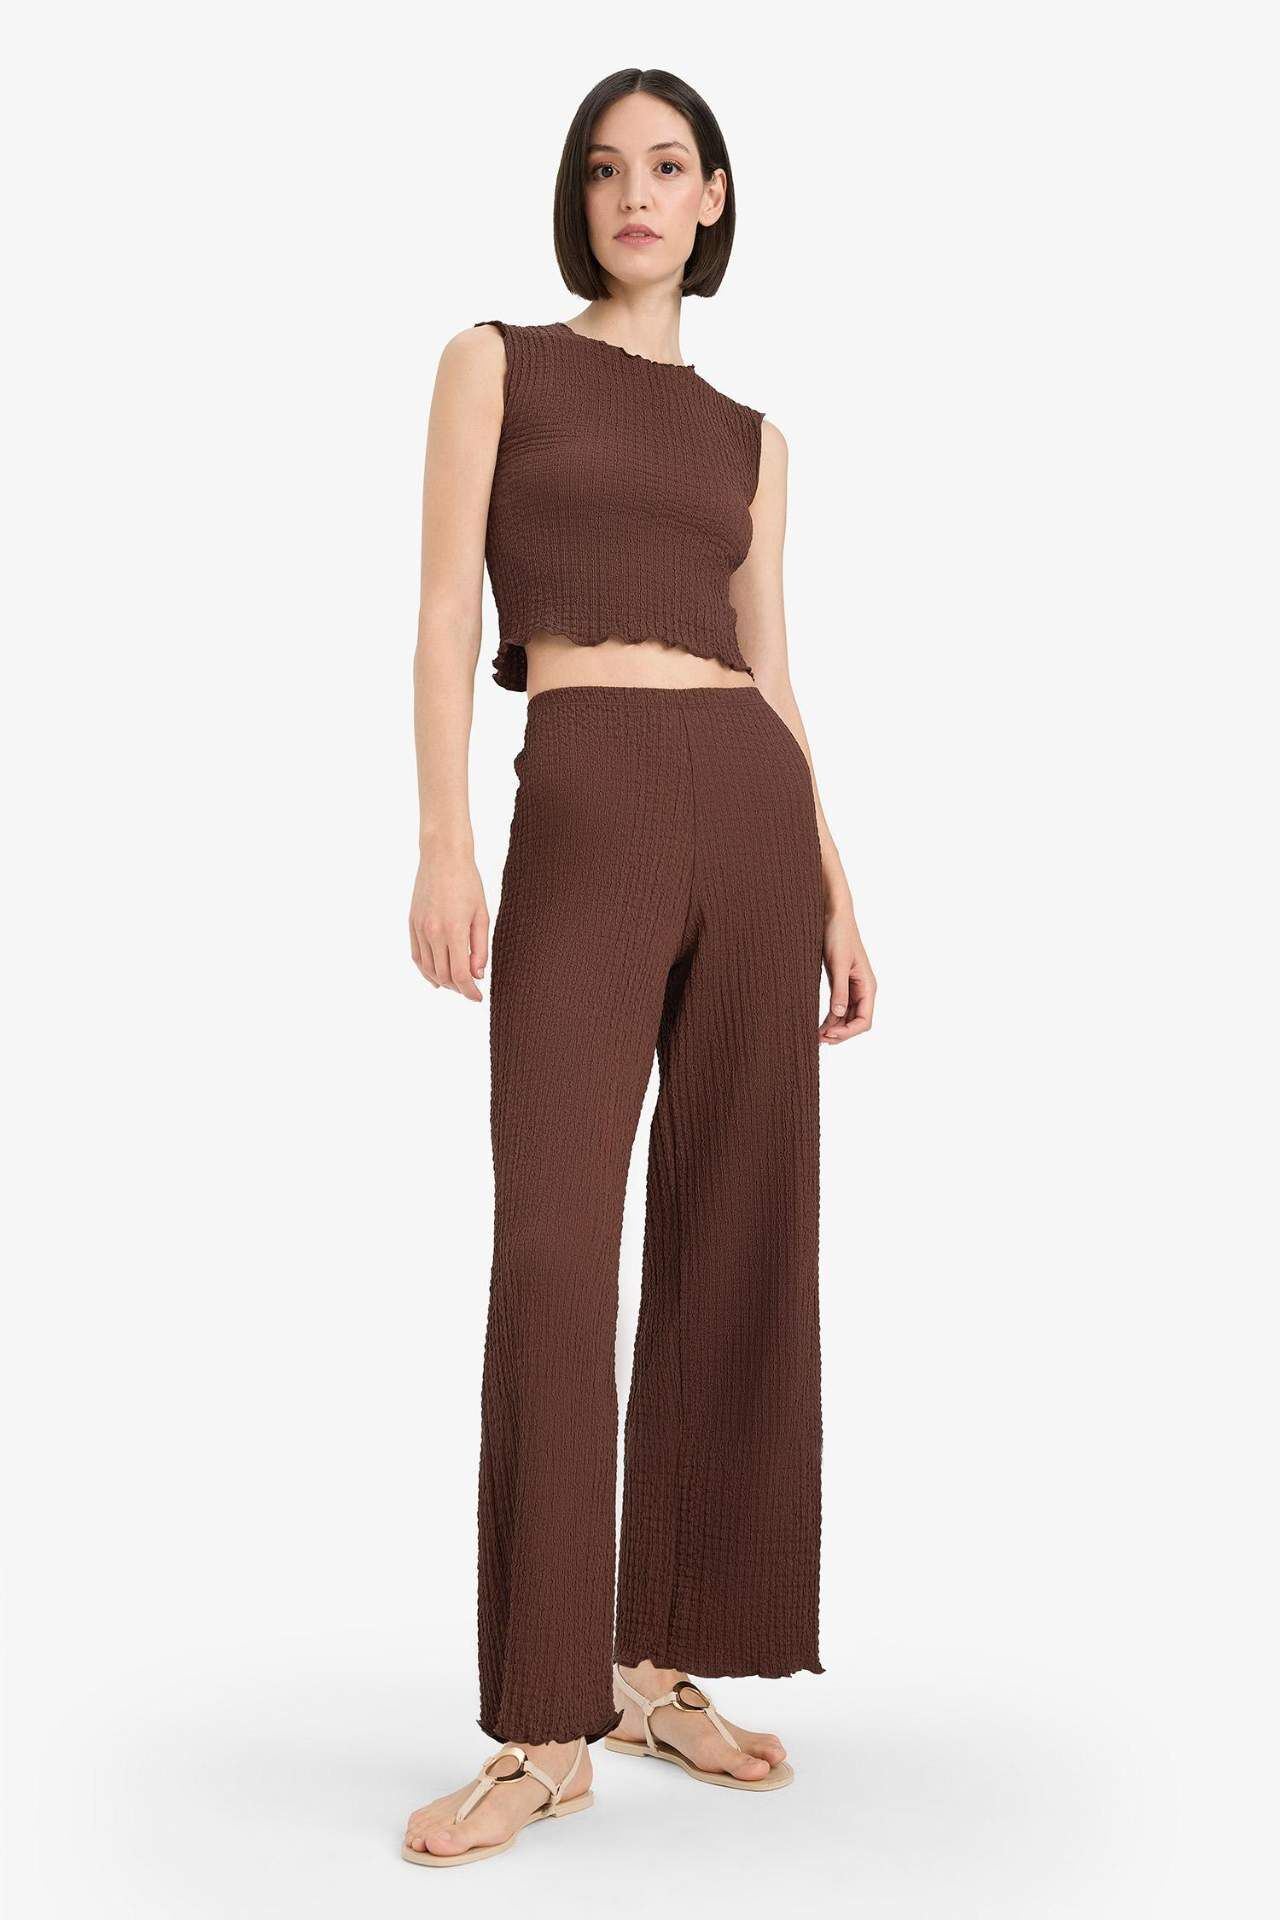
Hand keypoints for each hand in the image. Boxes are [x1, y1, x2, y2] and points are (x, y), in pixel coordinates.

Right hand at [409, 846, 488, 1000]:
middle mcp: (433, 932)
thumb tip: (477, 975)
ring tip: (456, 984)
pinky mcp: (411, 923)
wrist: (442, 857)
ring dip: (443, 981)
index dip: (469, 991)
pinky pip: (417, 956)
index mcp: (454, 930)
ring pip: (428, 969)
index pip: (460, 974)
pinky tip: (436, 977)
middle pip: (443, 975)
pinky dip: (426, 970)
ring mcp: (419, 928)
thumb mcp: (482, 915)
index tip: (478, 998)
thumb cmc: (468, 882)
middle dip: (458, 988)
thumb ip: (480, 948)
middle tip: (470, 990)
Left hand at [820, 898, 875, 1044]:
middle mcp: (863, 990)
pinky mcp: (841, 984)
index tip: (828, 1035)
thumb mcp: (837, 963)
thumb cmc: (839, 935)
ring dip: (834, 1028)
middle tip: (817, 1040)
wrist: (833, 915)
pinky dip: (830, 1018)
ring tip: (815, 1036)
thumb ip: (839, 990)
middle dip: (840, 1034)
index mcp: (868, 986)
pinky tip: (818, 1024)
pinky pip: (838, 1008)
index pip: (864, 1021)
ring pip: (846, 1017)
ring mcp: (852, 988)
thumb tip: (838, 1015)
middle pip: (856, 1023)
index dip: (848, 1032)